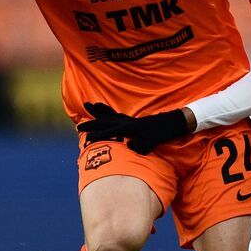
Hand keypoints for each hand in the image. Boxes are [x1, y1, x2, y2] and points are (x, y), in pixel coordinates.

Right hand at [77, 102, 191, 153]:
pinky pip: (116, 115)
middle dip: (92, 123)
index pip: (110, 132)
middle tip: (78, 126)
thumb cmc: (162, 134)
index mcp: (130, 128)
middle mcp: (127, 122)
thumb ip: (140, 146)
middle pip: (105, 121)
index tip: (86, 138)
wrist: (172, 123)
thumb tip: (129, 146)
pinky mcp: (132, 120)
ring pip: (110, 115)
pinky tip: (104, 111)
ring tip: (87, 104)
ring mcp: (129, 120)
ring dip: (98, 111)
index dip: (98, 135)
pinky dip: (108, 112)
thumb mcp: (152, 143)